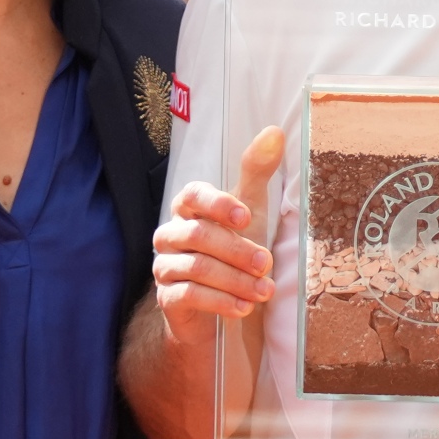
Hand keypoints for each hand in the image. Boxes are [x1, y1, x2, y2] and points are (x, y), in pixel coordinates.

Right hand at [150, 125, 284, 344]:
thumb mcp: (251, 209)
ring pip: (197, 267)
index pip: (191, 195)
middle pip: (198, 235)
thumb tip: (274, 132)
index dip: (217, 204)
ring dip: (235, 280)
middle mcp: (170, 234)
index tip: (247, 217)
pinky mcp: (167, 297)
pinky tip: (244, 307)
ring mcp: (165, 266)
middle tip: (268, 264)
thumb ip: (258, 171)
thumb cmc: (235, 250)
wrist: (222, 306)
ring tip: (265, 291)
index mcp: (188, 208)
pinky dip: (221, 302)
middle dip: (237, 250)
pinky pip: (189, 296)